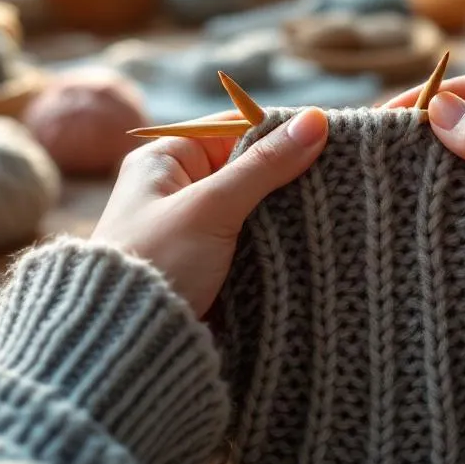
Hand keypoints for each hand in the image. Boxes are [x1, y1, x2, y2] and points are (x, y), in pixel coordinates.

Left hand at [91, 108, 327, 315]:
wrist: (127, 342)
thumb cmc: (156, 263)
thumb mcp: (211, 208)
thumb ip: (264, 165)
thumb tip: (315, 121)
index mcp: (163, 158)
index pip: (234, 126)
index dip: (280, 131)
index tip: (329, 138)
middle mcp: (175, 186)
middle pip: (247, 164)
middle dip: (288, 171)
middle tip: (337, 174)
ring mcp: (191, 224)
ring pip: (252, 203)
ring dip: (285, 207)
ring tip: (333, 204)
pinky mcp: (205, 259)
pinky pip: (249, 235)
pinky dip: (275, 236)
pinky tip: (307, 237)